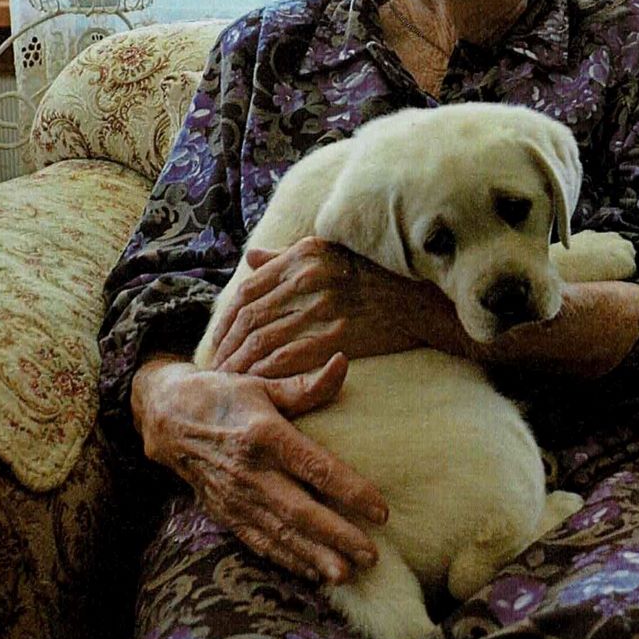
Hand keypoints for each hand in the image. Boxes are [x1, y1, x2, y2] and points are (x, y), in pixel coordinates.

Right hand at [132, 353, 389, 583]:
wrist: (164, 417)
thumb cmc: (222, 395)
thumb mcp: (260, 383)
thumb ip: (304, 385)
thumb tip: (343, 363)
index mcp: (265, 435)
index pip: (316, 469)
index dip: (350, 491)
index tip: (381, 511)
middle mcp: (250, 471)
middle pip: (300, 511)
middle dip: (337, 536)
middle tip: (371, 556)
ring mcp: (234, 496)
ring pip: (280, 533)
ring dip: (313, 557)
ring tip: (346, 575)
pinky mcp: (223, 512)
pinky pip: (258, 541)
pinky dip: (285, 559)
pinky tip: (312, 572)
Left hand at [210, 237, 435, 376]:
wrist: (422, 300)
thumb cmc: (376, 276)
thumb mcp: (330, 252)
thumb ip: (286, 256)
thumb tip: (250, 258)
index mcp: (303, 255)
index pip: (248, 289)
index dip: (227, 319)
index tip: (219, 341)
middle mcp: (309, 276)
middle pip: (250, 317)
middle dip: (227, 346)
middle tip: (216, 368)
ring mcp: (324, 306)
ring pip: (263, 339)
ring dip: (240, 364)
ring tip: (229, 381)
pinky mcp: (337, 335)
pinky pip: (288, 357)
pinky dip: (265, 373)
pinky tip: (256, 385)